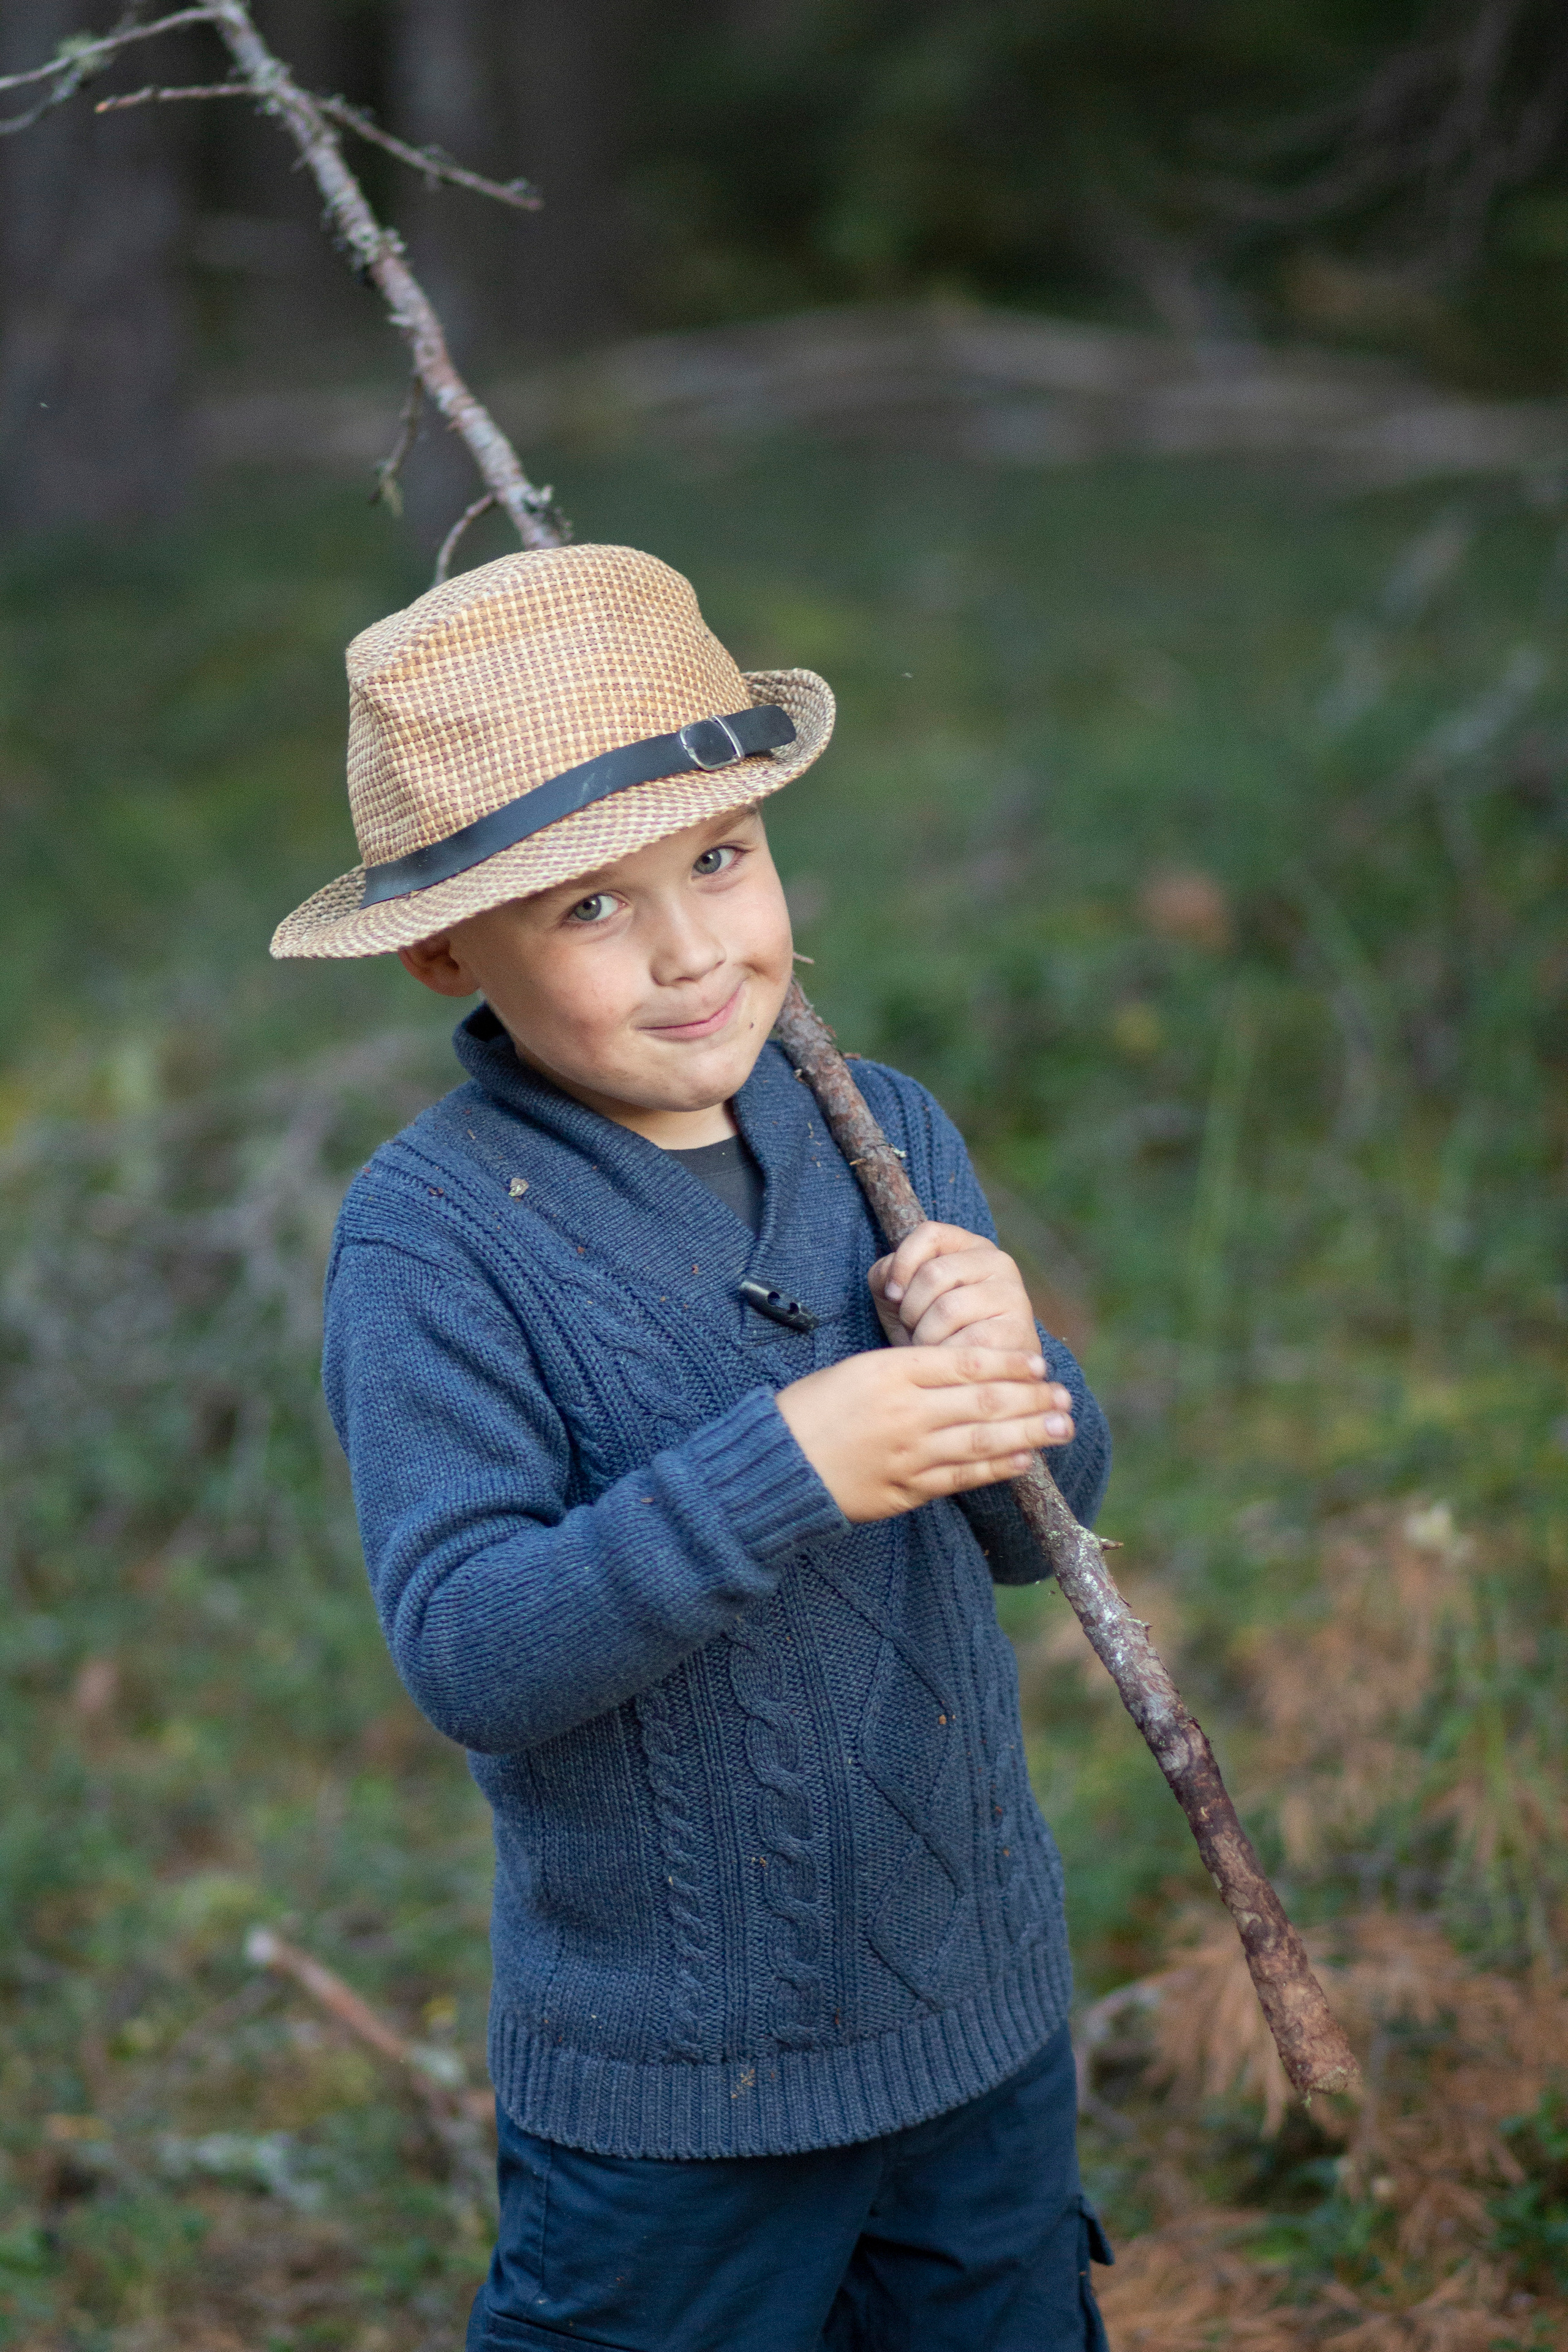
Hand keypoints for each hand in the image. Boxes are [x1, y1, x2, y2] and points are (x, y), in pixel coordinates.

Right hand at [775, 1347, 1075, 1523]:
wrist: (775, 1465)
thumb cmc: (813, 1409)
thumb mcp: (857, 1370)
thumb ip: (910, 1370)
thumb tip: (968, 1373)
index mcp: (890, 1372)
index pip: (965, 1363)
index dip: (1009, 1363)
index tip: (1039, 1362)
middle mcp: (905, 1412)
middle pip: (983, 1402)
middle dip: (1032, 1398)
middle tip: (1066, 1396)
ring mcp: (907, 1455)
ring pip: (981, 1441)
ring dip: (1028, 1433)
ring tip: (1061, 1427)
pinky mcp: (905, 1491)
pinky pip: (961, 1477)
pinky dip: (996, 1467)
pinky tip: (1023, 1459)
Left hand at [869, 1222, 1040, 1360]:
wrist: (980, 1374)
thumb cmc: (936, 1330)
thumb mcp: (906, 1297)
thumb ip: (887, 1277)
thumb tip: (893, 1287)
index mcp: (971, 1246)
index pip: (930, 1233)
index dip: (901, 1265)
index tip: (892, 1296)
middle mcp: (999, 1262)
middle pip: (933, 1273)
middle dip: (911, 1311)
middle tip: (914, 1331)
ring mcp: (1013, 1295)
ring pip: (947, 1309)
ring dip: (925, 1338)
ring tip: (930, 1348)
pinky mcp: (1020, 1331)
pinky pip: (967, 1343)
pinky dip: (946, 1358)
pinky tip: (949, 1363)